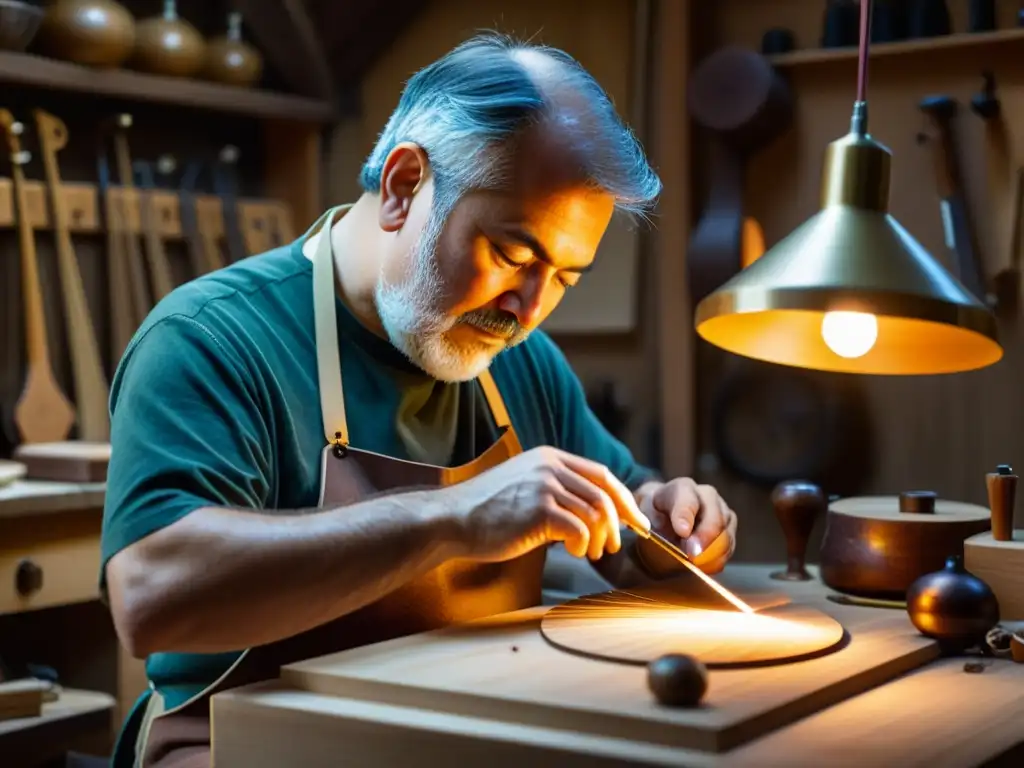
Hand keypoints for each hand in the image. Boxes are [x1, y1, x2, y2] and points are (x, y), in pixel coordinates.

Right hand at [445, 447, 651, 562]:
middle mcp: (551, 466)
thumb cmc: (487, 511)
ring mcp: (545, 486)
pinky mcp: (540, 509)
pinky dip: (583, 546)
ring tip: (591, 553)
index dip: (624, 499)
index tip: (635, 521)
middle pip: (605, 494)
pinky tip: (573, 553)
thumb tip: (594, 513)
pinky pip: (580, 530)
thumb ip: (556, 489)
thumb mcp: (525, 485)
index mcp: (550, 457)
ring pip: (596, 513)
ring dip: (599, 539)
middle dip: (618, 523)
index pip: (602, 474)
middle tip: (616, 546)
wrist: (452, 519)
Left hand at [635, 479, 736, 574]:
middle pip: (715, 516)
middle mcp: (707, 496)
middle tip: (692, 554)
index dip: (685, 515)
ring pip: (726, 533)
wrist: (666, 514)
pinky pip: (729, 548)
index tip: (682, 532)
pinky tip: (702, 565)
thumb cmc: (655, 514)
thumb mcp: (646, 513)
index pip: (687, 499)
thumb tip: (670, 532)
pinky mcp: (729, 529)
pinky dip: (717, 560)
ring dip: (712, 552)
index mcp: (683, 488)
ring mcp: (722, 512)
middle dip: (705, 537)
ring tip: (694, 562)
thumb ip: (654, 520)